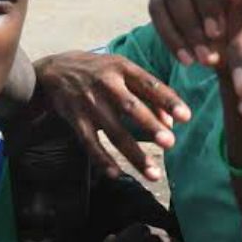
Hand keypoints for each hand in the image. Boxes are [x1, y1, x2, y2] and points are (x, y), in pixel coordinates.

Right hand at [33, 52, 189, 181]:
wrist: (55, 70)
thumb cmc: (100, 71)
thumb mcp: (123, 71)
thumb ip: (149, 93)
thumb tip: (172, 123)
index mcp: (122, 68)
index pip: (149, 84)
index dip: (167, 100)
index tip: (186, 116)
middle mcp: (105, 84)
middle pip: (130, 107)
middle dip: (150, 126)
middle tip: (170, 143)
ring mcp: (88, 102)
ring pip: (114, 132)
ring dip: (134, 154)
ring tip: (154, 174)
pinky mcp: (75, 119)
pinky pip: (90, 143)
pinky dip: (103, 159)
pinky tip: (117, 174)